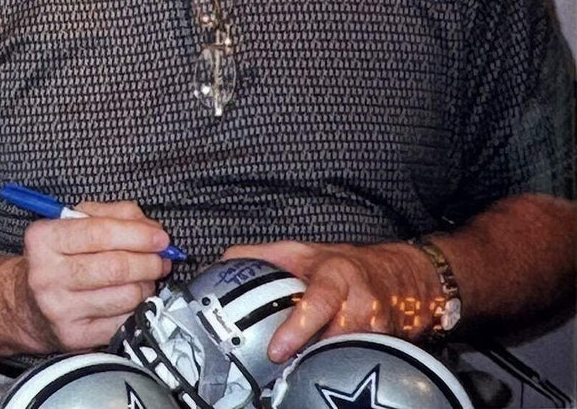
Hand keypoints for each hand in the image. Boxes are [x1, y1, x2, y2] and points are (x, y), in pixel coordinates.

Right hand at [20, 201, 172, 351]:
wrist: (28, 304)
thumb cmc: (57, 258)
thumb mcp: (74, 224)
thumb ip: (113, 215)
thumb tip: (150, 228)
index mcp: (43, 239)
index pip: (100, 233)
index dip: (138, 235)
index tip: (160, 237)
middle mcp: (47, 274)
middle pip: (116, 267)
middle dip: (149, 261)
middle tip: (160, 258)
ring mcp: (60, 308)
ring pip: (126, 296)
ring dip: (146, 285)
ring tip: (143, 278)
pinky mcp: (74, 336)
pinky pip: (124, 321)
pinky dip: (137, 308)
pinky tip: (130, 298)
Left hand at [223, 240, 435, 361]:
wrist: (399, 274)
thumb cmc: (343, 264)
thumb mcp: (302, 252)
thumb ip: (262, 256)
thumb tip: (225, 263)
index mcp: (337, 276)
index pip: (319, 302)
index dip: (298, 328)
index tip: (276, 351)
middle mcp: (361, 302)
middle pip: (336, 336)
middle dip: (310, 354)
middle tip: (285, 369)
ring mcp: (377, 327)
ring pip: (348, 353)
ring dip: (323, 364)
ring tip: (300, 374)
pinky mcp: (385, 345)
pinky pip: (359, 360)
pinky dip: (339, 367)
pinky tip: (322, 372)